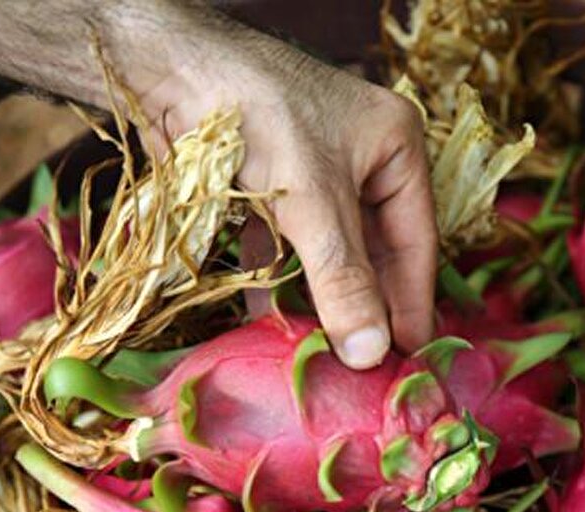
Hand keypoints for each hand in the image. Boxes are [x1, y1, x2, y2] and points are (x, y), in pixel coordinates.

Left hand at [141, 26, 437, 368]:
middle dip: (363, 308)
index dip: (410, 301)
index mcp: (396, 148)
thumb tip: (370, 351)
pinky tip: (274, 325)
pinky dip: (279, 283)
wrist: (169, 68)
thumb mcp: (312, 202)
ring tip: (323, 359)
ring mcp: (312, 177)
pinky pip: (285, 248)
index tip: (407, 357)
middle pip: (373, 252)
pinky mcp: (267, 189)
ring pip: (327, 255)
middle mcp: (361, 163)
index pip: (416, 240)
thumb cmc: (258, 113)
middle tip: (365, 370)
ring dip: (321, 303)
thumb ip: (342, 279)